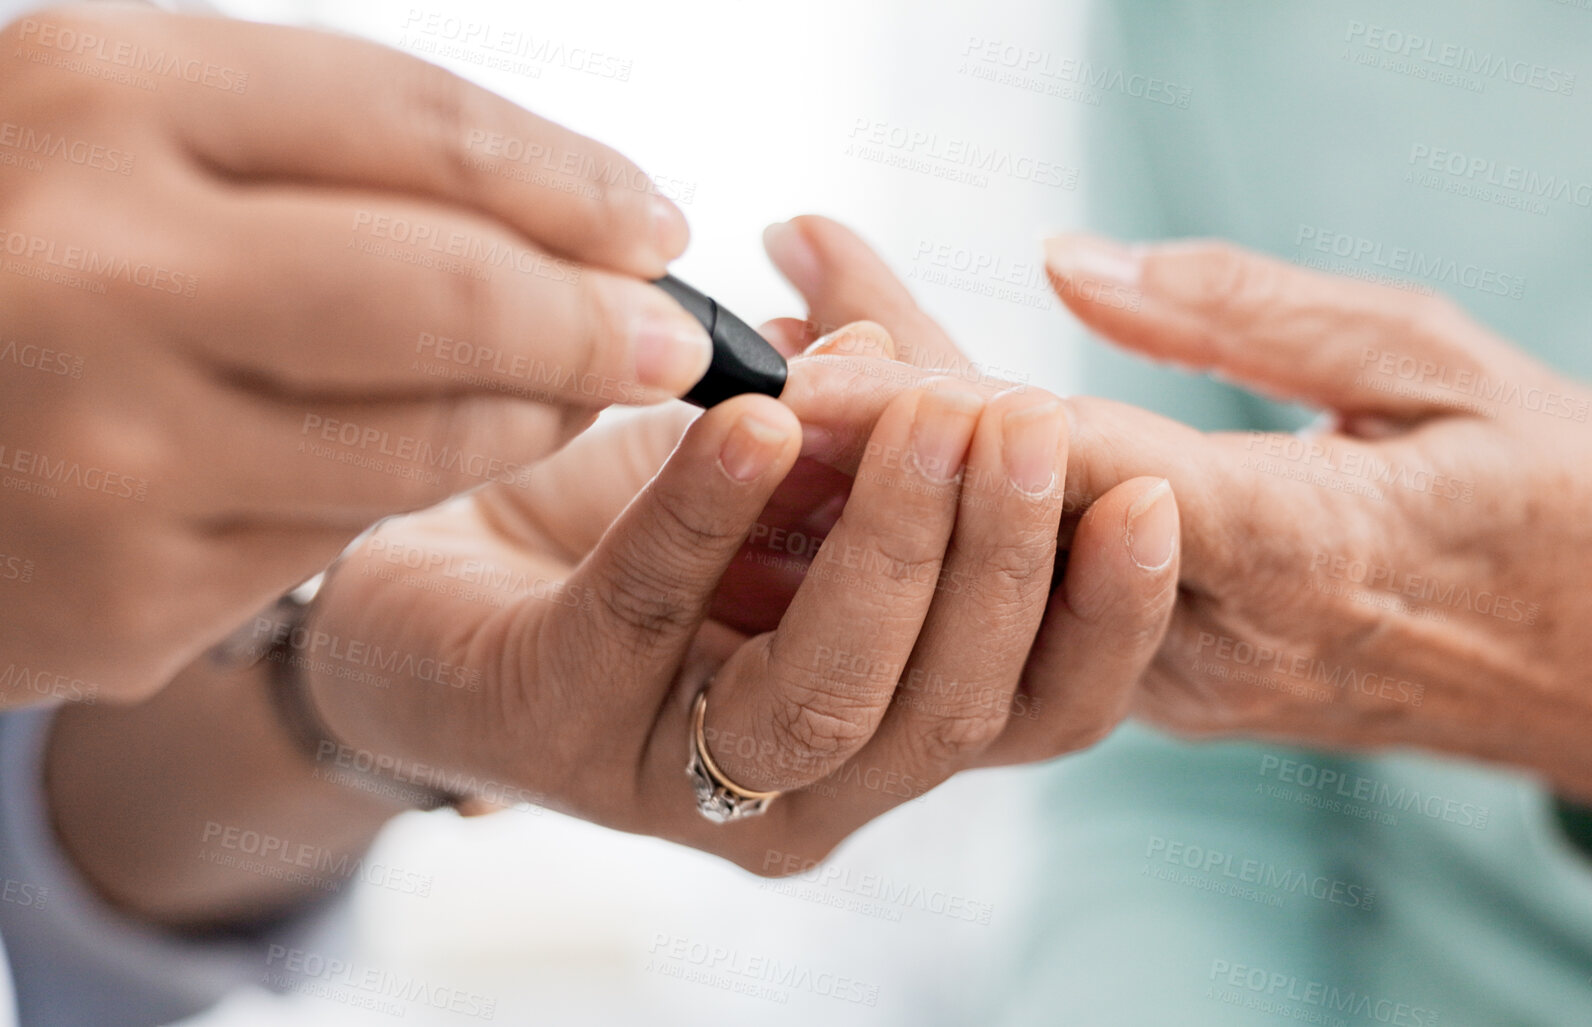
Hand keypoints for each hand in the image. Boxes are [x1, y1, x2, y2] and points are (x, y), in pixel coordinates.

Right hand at [0, 5, 710, 701]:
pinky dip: (385, 496)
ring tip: (565, 391)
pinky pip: (333, 539)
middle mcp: (95, 278)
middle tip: (667, 338)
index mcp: (93, 101)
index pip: (422, 130)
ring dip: (532, 420)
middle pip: (457, 300)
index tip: (649, 223)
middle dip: (597, 323)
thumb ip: (313, 144)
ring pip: (427, 445)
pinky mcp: (118, 602)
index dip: (572, 181)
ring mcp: (105, 458)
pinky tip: (371, 456)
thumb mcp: (104, 121)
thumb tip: (580, 218)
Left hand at [300, 349, 1178, 870]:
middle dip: (1003, 560)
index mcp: (891, 734)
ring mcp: (681, 780)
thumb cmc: (640, 531)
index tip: (1153, 493)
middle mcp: (809, 791)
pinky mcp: (556, 727)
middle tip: (1027, 423)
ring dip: (891, 550)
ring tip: (924, 421)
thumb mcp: (794, 483)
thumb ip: (883, 448)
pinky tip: (753, 420)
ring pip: (828, 701)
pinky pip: (651, 615)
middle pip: (954, 711)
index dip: (1109, 619)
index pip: (1039, 711)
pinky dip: (708, 510)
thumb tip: (934, 377)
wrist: (434, 580)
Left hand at [763, 216, 1591, 817]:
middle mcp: (1221, 636)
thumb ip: (1254, 316)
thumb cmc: (1560, 499)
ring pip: (1007, 566)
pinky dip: (963, 508)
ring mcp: (1186, 676)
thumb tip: (1067, 264)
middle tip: (769, 317)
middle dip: (880, 433)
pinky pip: (1038, 588)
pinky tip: (890, 428)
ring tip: (792, 348)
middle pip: (1011, 532)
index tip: (819, 363)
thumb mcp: (1444, 363)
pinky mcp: (1169, 679)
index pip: (1090, 482)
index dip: (947, 425)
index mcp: (1309, 550)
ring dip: (899, 473)